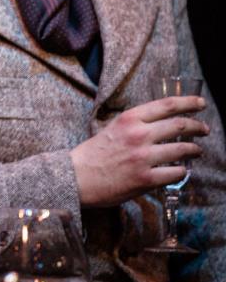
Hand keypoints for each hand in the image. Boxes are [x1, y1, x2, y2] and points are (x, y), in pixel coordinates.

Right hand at [72, 95, 208, 207]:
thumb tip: (159, 125)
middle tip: (204, 129)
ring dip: (195, 150)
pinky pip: (176, 173)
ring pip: (183, 149)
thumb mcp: (111, 129)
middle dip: (197, 127)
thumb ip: (134, 125)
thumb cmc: (92, 154)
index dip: (188, 103)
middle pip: (180, 125)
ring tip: (197, 151)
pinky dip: (181, 171)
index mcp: (129, 119)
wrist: (76, 177)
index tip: (200, 104)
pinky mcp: (146, 179)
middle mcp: (139, 135)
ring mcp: (143, 157)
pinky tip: (180, 170)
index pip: (166, 105)